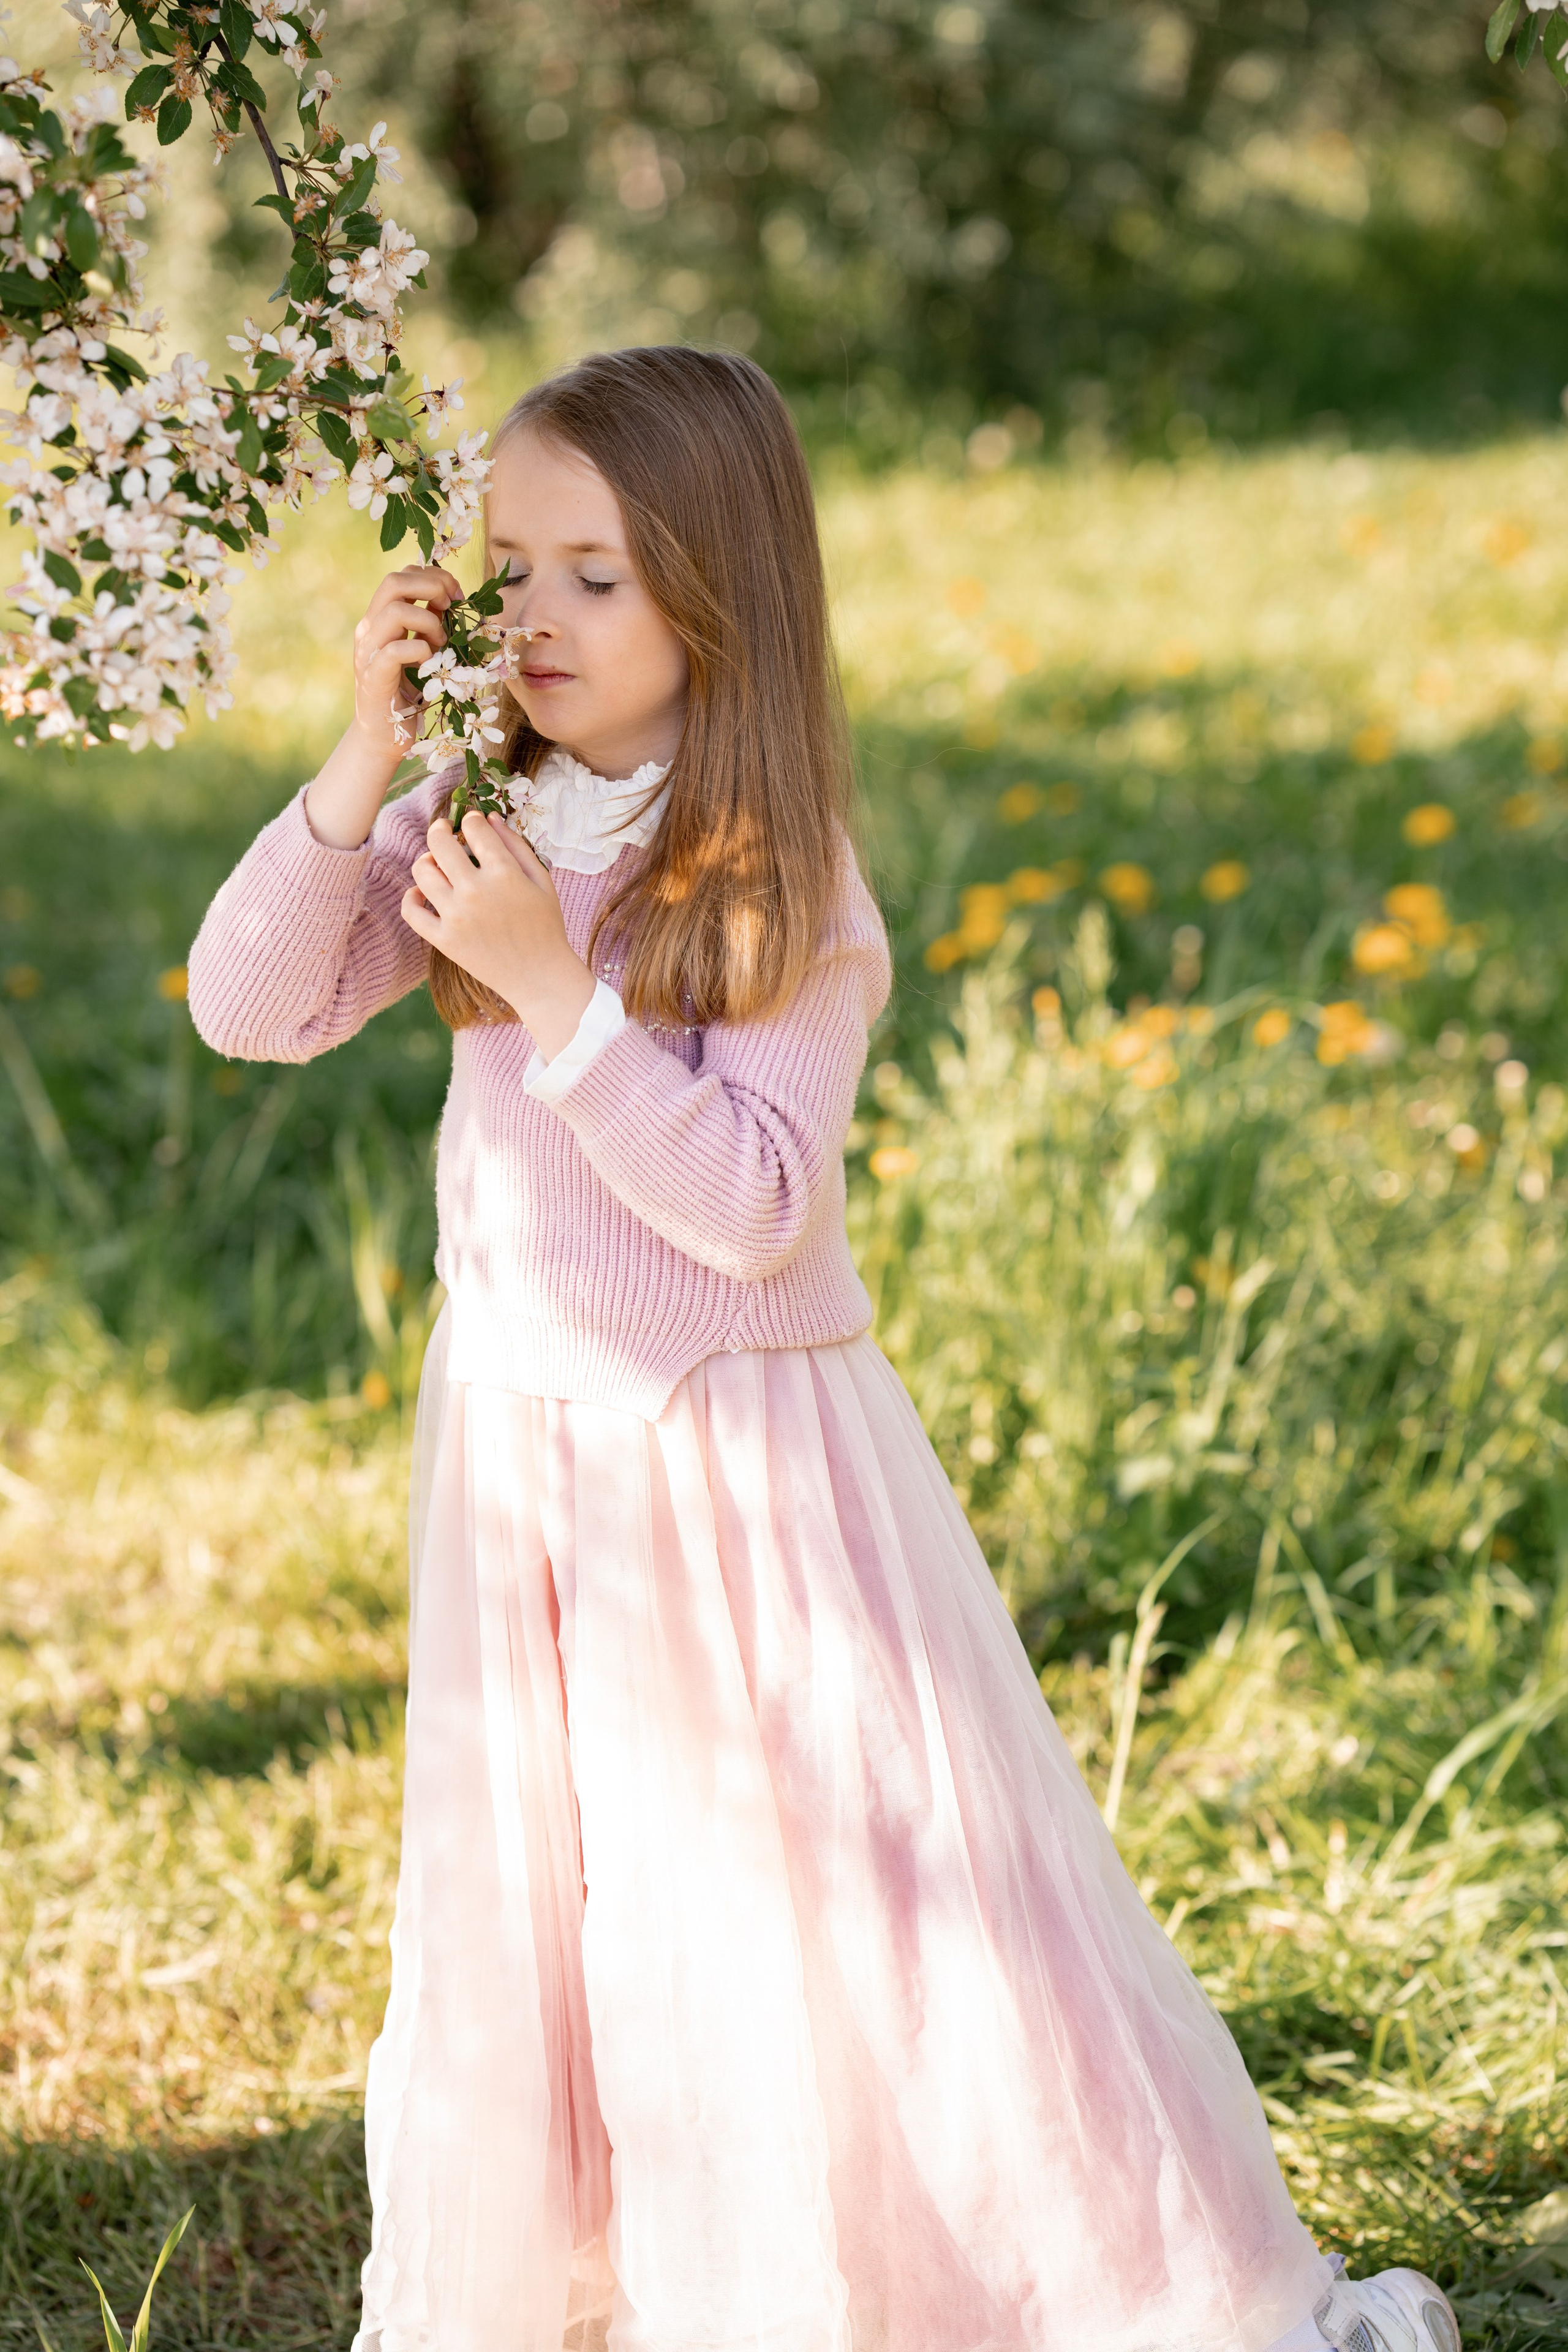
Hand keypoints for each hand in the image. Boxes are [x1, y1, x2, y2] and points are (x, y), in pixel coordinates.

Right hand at [352, 560, 463, 758]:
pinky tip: (429, 664)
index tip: (457, 597)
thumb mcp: (425, 651)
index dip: (434, 577)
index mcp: (380, 617)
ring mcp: (368, 651)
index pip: (403, 575)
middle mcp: (369, 628)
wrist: (384, 737)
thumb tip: (454, 599)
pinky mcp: (373, 676)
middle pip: (394, 581)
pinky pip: (395, 649)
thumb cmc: (408, 694)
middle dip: (432, 587)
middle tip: (452, 609)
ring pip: (396, 611)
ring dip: (429, 622)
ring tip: (441, 644)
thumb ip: (432, 624)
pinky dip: (420, 651)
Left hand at [400, 809, 596, 1056]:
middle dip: (441, 829)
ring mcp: (455, 916)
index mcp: (503, 873)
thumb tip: (489, 818)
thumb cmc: (546, 927)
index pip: (473, 829)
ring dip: (427, 860)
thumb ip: (517, 846)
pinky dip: (412, 898)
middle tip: (444, 831)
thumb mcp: (543, 881)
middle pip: (439, 843)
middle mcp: (475, 891)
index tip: (472, 824)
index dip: (471, 820)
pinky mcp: (443, 940)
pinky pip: (411, 911)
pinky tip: (424, 894)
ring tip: (437, 864)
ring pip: (422, 871)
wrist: (540, 977)